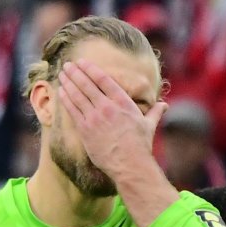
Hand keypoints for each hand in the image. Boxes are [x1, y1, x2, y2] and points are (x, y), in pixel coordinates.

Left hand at [56, 59, 166, 181]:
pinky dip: (65, 99)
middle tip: (67, 65)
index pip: (104, 80)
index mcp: (123, 102)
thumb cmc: (140, 145)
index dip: (91, 69)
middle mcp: (107, 107)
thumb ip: (155, 112)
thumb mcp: (149, 125)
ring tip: (61, 74)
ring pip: (78, 96)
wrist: (129, 164)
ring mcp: (95, 118)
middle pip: (87, 85)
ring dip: (68, 83)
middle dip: (75, 73)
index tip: (82, 62)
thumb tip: (164, 105)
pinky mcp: (85, 130)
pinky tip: (60, 91)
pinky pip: (72, 110)